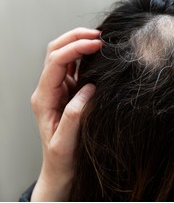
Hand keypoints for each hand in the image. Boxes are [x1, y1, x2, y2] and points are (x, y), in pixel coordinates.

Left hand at [30, 28, 101, 200]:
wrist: (61, 167)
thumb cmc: (62, 157)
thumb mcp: (66, 142)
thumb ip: (75, 115)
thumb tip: (89, 89)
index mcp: (44, 98)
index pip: (55, 63)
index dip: (75, 49)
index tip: (96, 44)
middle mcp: (48, 89)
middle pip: (55, 52)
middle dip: (75, 38)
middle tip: (99, 35)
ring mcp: (58, 88)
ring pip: (65, 56)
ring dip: (80, 43)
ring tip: (100, 40)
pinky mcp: (69, 91)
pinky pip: (75, 67)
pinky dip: (86, 56)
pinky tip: (99, 54)